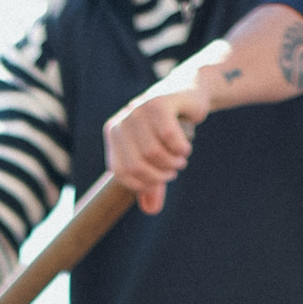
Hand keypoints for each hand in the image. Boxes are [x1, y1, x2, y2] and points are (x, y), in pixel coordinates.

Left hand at [103, 62, 210, 212]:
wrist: (189, 93)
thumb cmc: (169, 130)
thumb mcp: (158, 160)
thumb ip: (151, 185)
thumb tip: (150, 210)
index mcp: (114, 134)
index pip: (121, 172)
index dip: (143, 183)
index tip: (160, 180)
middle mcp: (122, 121)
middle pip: (138, 164)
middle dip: (160, 175)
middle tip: (174, 170)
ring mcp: (138, 110)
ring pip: (153, 152)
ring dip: (173, 162)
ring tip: (180, 159)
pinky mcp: (159, 102)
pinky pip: (169, 137)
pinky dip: (181, 148)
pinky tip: (185, 147)